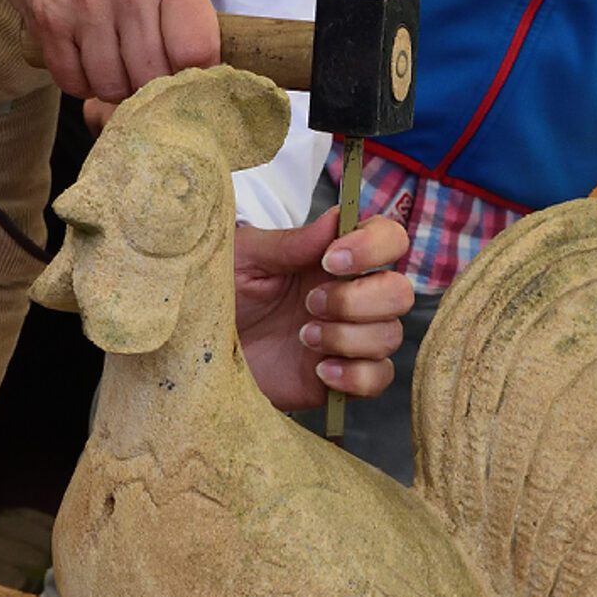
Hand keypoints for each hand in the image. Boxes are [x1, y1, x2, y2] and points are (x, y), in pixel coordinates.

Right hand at [0, 0, 218, 103]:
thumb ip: (184, 9)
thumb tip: (198, 72)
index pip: (197, 51)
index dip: (195, 77)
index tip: (187, 78)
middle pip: (153, 78)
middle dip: (152, 87)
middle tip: (144, 71)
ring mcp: (85, 7)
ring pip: (112, 87)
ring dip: (115, 87)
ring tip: (113, 63)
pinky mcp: (47, 21)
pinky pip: (72, 81)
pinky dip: (81, 82)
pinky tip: (85, 61)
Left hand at [233, 210, 412, 411]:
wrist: (197, 352)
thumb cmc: (218, 295)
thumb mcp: (244, 260)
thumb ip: (290, 243)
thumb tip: (336, 219)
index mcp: (331, 258)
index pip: (388, 239)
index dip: (373, 247)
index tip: (331, 260)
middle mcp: (351, 296)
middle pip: (400, 292)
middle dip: (357, 300)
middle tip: (309, 304)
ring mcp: (350, 338)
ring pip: (390, 335)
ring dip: (347, 337)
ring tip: (303, 337)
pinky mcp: (343, 378)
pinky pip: (379, 378)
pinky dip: (355, 375)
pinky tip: (319, 370)